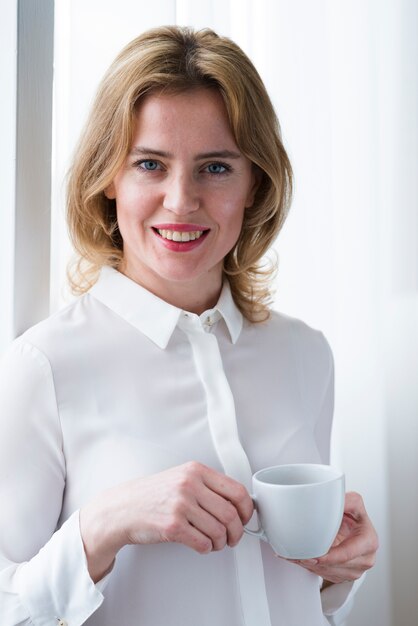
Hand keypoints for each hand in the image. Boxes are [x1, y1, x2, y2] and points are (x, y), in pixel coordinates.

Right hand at [80, 461, 252, 580]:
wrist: (123, 507)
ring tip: (216, 542)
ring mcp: (181, 505)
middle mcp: (189, 485)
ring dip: (221, 542)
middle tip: (234, 537)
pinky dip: (207, 548)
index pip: (236, 490)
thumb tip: (237, 504)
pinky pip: (203, 543)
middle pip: (230, 514)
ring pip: (219, 531)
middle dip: (237, 531)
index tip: (246, 518)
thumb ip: (207, 486)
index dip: (247, 509)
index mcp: (196, 470)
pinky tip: (202, 545)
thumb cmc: (153, 495)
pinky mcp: (172, 526)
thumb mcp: (181, 477)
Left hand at [288, 492, 378, 584]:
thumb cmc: (353, 515)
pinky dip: (311, 568)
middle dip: (316, 562)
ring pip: (329, 573)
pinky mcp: (344, 575)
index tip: (315, 556)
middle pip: (336, 565)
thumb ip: (348, 501)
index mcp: (369, 542)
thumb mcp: (354, 503)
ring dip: (310, 566)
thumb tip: (335, 497)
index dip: (330, 556)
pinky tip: (302, 559)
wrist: (353, 528)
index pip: (347, 553)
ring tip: (296, 556)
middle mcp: (365, 559)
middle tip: (299, 555)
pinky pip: (326, 575)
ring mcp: (355, 570)